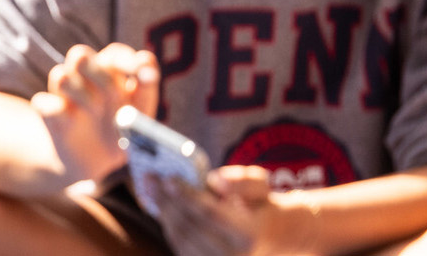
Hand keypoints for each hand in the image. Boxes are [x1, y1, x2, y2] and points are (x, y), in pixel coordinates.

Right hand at [30, 43, 158, 185]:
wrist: (93, 164)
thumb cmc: (120, 135)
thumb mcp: (140, 118)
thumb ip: (145, 92)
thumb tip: (147, 64)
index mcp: (109, 75)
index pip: (114, 53)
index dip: (127, 59)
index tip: (142, 74)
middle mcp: (84, 80)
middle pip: (80, 55)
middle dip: (100, 74)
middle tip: (115, 96)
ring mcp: (63, 95)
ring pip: (60, 75)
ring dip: (81, 94)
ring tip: (95, 112)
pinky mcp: (48, 113)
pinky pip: (43, 102)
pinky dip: (57, 111)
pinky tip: (71, 122)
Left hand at [147, 166, 297, 255]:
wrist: (277, 241)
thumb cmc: (264, 209)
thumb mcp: (263, 187)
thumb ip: (243, 181)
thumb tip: (215, 181)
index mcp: (250, 235)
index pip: (210, 214)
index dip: (186, 196)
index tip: (167, 178)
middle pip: (189, 228)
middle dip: (166, 201)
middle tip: (149, 178)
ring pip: (181, 240)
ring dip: (164, 214)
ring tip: (151, 190)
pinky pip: (182, 249)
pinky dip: (169, 227)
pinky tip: (162, 208)